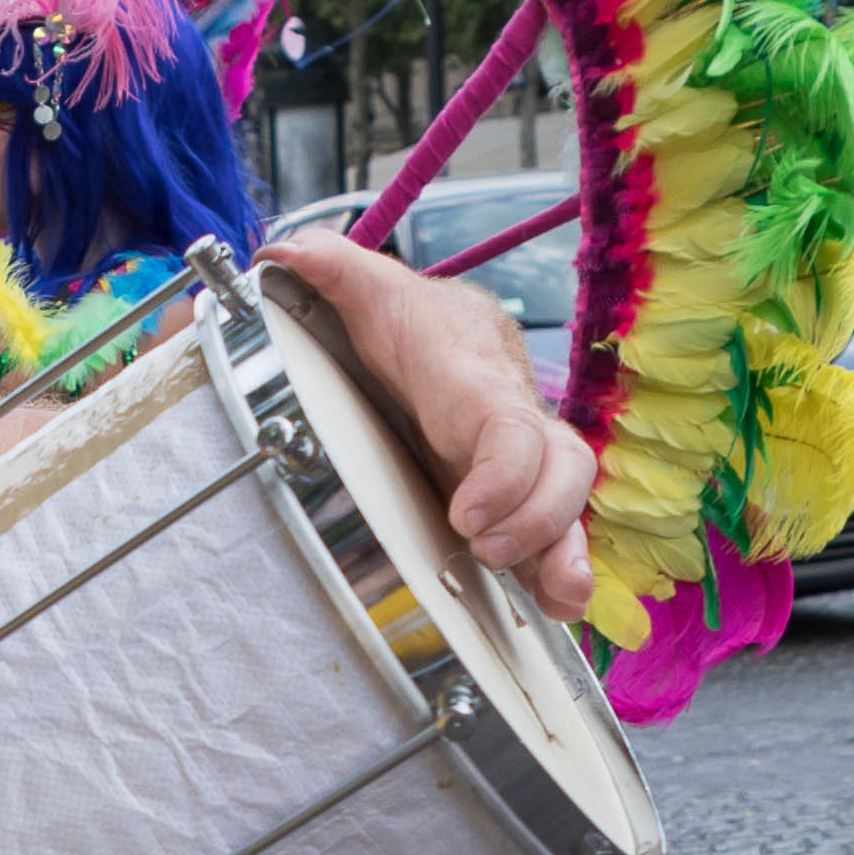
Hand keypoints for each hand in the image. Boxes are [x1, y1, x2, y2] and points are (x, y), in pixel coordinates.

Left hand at [265, 237, 595, 616]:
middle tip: (486, 551)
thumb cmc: (411, 323)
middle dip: (539, 516)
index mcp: (472, 377)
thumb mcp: (370, 292)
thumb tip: (284, 250)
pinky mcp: (518, 494)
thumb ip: (333, 269)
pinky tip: (554, 603)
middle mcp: (511, 418)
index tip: (467, 516)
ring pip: (569, 500)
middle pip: (560, 464)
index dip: (502, 472)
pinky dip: (559, 566)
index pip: (505, 422)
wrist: (449, 336)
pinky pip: (555, 528)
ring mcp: (522, 460)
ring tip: (555, 598)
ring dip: (565, 551)